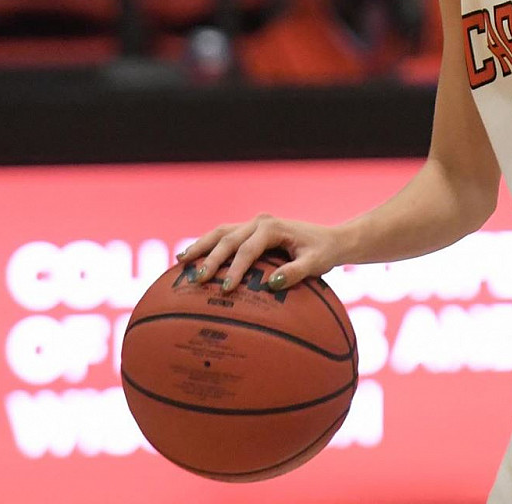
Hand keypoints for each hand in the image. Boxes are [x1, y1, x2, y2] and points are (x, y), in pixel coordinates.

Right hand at [175, 214, 341, 293]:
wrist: (329, 239)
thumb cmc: (322, 253)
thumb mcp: (315, 263)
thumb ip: (296, 272)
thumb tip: (271, 283)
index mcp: (273, 227)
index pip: (248, 249)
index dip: (235, 268)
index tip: (227, 289)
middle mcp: (260, 221)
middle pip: (228, 238)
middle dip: (210, 258)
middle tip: (197, 279)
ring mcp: (253, 224)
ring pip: (220, 232)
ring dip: (201, 246)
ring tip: (181, 261)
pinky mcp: (249, 230)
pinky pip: (224, 236)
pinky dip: (207, 245)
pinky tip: (191, 257)